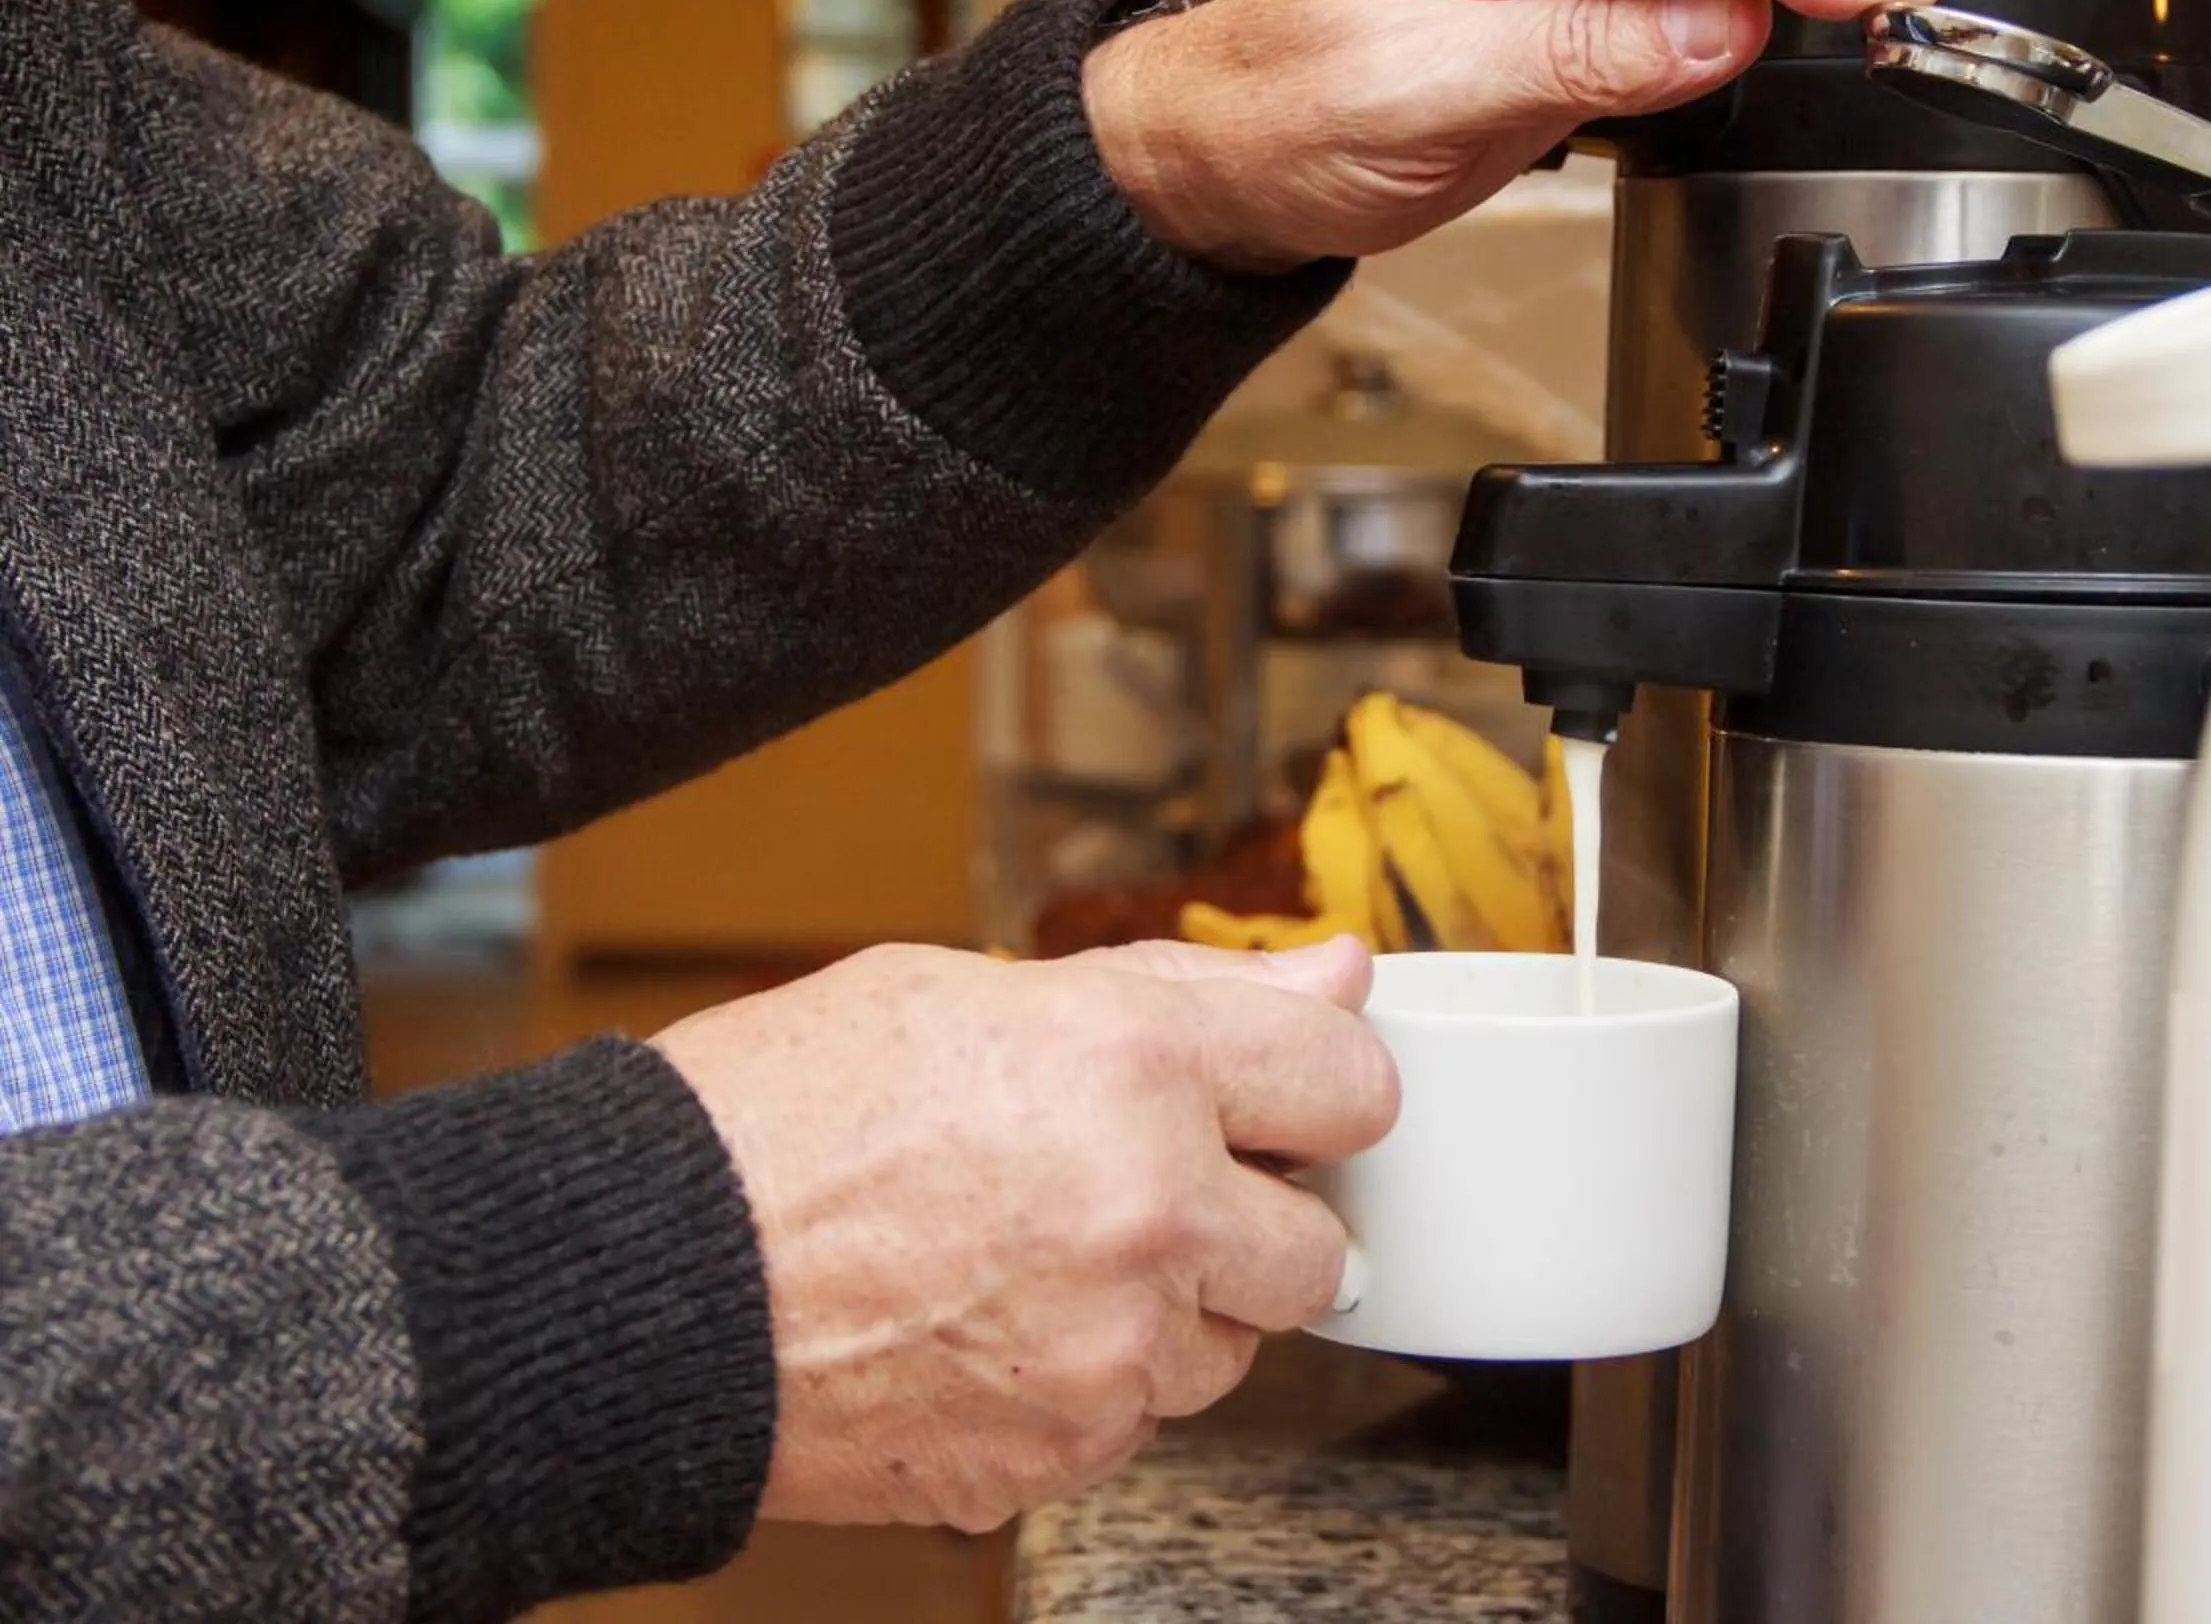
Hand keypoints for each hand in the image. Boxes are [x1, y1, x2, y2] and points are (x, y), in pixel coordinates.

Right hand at [650, 934, 1396, 1529]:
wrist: (641, 1286)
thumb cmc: (778, 1118)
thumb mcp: (974, 995)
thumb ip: (1179, 993)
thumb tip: (1331, 976)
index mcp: (1134, 1067)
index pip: (1353, 1082)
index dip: (1321, 1087)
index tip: (1290, 1100)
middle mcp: (1148, 1211)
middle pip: (1321, 1247)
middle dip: (1256, 1219)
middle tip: (1151, 1189)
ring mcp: (1108, 1349)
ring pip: (1231, 1346)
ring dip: (1173, 1309)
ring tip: (1035, 1256)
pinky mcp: (1062, 1450)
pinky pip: (1140, 1418)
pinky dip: (1092, 1382)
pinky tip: (993, 1326)